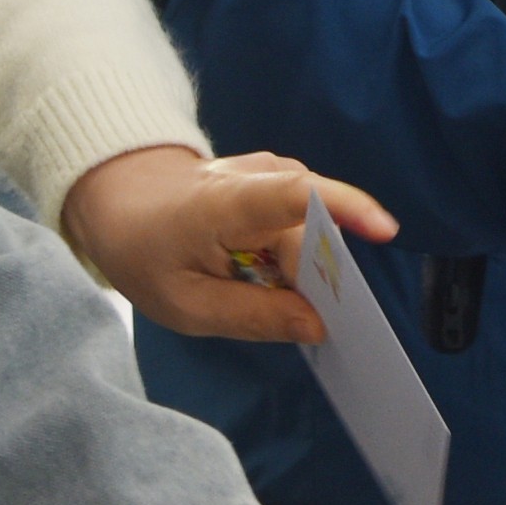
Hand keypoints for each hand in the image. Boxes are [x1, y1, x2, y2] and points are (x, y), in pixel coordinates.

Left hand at [64, 143, 394, 344]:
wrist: (121, 196)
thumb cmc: (145, 250)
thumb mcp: (184, 304)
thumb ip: (252, 317)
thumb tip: (317, 326)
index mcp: (225, 203)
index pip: (296, 194)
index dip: (345, 209)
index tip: (385, 231)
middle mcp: (257, 178)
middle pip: (311, 237)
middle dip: (315, 286)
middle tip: (304, 330)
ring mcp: (269, 174)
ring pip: (309, 235)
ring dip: (299, 275)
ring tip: (257, 298)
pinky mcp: (276, 181)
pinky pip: (301, 227)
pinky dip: (292, 260)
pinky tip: (264, 281)